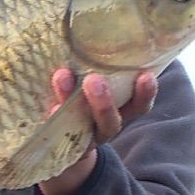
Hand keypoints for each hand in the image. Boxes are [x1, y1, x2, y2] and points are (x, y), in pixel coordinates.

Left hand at [37, 69, 157, 194]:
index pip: (138, 108)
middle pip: (111, 122)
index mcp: (116, 119)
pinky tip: (47, 106)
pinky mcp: (56, 145)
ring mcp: (78, 141)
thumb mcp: (96, 102)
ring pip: (81, 127)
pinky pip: (55, 133)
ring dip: (71, 102)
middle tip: (95, 80)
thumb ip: (104, 82)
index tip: (146, 76)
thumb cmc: (83, 118)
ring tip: (62, 77)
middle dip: (104, 104)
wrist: (60, 161)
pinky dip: (51, 119)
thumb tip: (107, 33)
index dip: (145, 95)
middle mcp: (101, 133)